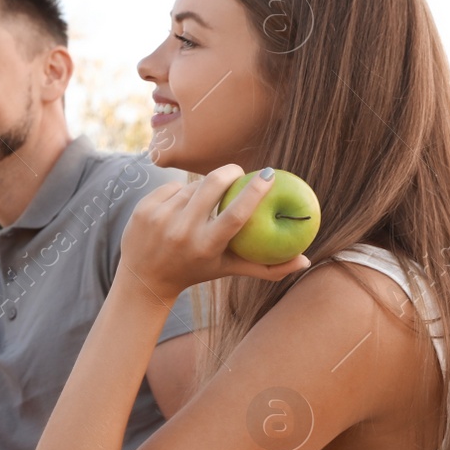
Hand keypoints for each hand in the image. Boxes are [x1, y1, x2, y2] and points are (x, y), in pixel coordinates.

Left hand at [119, 165, 309, 304]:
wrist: (144, 277)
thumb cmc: (195, 270)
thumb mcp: (228, 269)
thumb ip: (266, 267)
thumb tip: (305, 261)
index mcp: (206, 247)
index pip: (236, 214)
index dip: (255, 191)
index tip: (269, 174)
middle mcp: (182, 231)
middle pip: (212, 185)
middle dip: (230, 171)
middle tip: (239, 172)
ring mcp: (160, 218)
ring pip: (193, 185)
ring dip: (204, 188)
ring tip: (206, 202)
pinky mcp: (144, 208)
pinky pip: (173, 186)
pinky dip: (181, 192)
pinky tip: (181, 206)